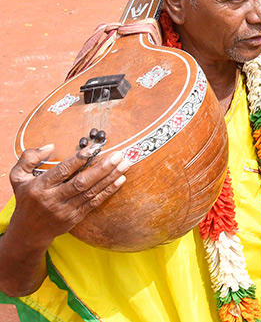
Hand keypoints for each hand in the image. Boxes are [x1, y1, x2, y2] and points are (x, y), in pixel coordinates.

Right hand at [8, 144, 129, 249]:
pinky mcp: (75, 218)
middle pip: (81, 183)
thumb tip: (50, 146)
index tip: (95, 147)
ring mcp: (65, 211)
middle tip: (118, 155)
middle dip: (102, 168)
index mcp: (40, 187)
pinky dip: (108, 191)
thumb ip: (29, 158)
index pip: (63, 171)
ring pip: (91, 192)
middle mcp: (53, 199)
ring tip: (124, 163)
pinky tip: (120, 179)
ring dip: (110, 177)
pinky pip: (94, 203)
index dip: (80, 159)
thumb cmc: (26, 199)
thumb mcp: (18, 177)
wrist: (27, 232)